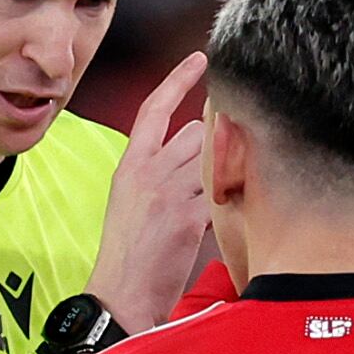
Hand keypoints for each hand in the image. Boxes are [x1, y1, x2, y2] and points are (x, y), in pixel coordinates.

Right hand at [86, 51, 212, 332]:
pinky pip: (223, 192)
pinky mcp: (190, 215)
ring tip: (219, 202)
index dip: (178, 80)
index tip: (200, 59)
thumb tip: (195, 157)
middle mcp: (149, 171)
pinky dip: (231, 203)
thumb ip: (158, 174)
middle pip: (196, 133)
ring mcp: (170, 191)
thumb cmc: (130, 256)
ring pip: (213, 159)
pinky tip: (225, 221)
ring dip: (224, 176)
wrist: (122, 293)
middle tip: (216, 175)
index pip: (153, 108)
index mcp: (130, 165)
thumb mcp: (131, 202)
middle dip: (211, 149)